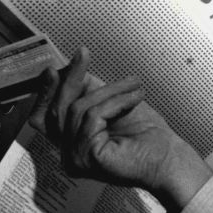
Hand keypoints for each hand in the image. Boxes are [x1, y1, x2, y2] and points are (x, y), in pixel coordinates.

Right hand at [29, 46, 211, 212]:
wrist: (169, 158)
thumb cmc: (147, 136)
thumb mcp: (112, 105)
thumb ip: (89, 92)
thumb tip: (74, 70)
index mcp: (72, 144)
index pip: (44, 118)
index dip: (45, 92)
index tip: (56, 67)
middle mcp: (68, 155)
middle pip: (56, 110)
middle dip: (71, 78)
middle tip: (82, 53)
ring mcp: (75, 159)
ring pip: (78, 109)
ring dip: (108, 90)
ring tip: (133, 84)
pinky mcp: (87, 157)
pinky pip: (93, 116)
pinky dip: (115, 101)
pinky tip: (135, 97)